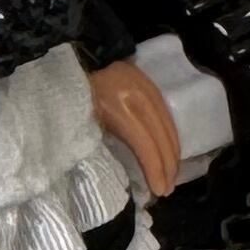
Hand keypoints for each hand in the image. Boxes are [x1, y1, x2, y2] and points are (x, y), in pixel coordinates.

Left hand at [85, 54, 185, 200]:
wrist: (87, 57)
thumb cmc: (76, 96)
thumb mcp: (84, 123)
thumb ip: (103, 145)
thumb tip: (124, 175)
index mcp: (118, 108)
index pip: (145, 145)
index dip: (154, 170)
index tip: (158, 191)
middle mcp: (140, 99)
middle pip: (162, 139)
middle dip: (167, 168)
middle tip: (167, 191)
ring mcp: (150, 91)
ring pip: (170, 130)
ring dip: (173, 157)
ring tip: (171, 178)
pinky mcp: (155, 89)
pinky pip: (169, 120)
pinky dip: (171, 141)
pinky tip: (170, 156)